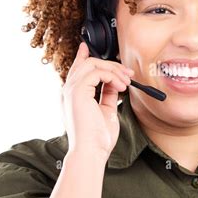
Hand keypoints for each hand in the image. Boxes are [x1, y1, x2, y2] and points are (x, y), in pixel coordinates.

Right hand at [60, 42, 133, 159]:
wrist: (91, 151)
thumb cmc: (98, 138)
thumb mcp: (106, 110)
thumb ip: (108, 95)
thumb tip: (115, 83)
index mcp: (73, 95)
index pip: (76, 69)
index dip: (82, 56)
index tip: (86, 46)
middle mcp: (69, 90)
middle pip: (87, 63)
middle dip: (110, 64)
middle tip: (128, 74)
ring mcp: (71, 89)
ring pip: (92, 63)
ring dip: (113, 70)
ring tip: (126, 83)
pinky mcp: (77, 91)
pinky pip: (96, 72)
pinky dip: (112, 76)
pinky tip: (121, 87)